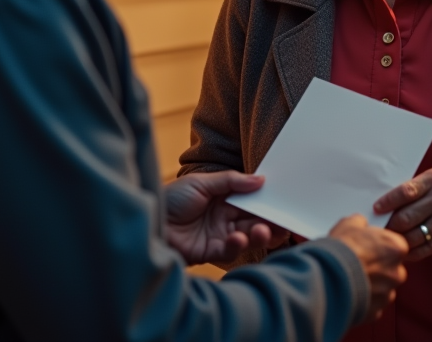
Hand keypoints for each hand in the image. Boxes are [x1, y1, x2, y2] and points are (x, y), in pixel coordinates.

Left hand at [164, 171, 288, 264]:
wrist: (147, 221)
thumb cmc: (170, 198)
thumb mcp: (201, 183)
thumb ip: (232, 182)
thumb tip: (261, 179)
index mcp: (223, 198)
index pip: (251, 200)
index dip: (267, 202)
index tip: (284, 203)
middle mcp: (223, 216)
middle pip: (253, 219)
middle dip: (269, 222)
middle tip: (282, 223)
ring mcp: (218, 234)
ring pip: (247, 236)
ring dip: (257, 234)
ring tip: (261, 231)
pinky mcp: (210, 251)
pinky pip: (230, 250)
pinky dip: (236, 245)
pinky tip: (236, 238)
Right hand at [328, 215, 407, 319]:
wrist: (326, 279)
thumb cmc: (339, 251)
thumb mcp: (348, 224)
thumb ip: (360, 223)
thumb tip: (360, 224)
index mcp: (396, 248)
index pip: (396, 245)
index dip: (380, 245)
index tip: (369, 245)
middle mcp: (397, 273)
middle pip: (391, 268)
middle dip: (377, 266)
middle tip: (358, 262)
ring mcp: (387, 294)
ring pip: (383, 288)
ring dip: (370, 284)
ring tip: (350, 278)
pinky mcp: (376, 311)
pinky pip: (372, 303)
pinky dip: (363, 299)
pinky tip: (349, 291)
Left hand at [374, 167, 431, 261]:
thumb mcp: (431, 177)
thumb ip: (411, 189)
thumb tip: (384, 205)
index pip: (405, 193)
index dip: (387, 202)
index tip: (376, 209)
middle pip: (407, 218)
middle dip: (390, 225)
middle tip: (379, 229)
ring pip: (415, 236)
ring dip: (398, 240)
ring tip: (388, 241)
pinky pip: (428, 248)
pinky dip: (412, 252)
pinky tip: (403, 251)